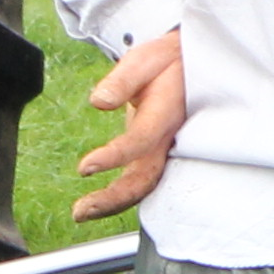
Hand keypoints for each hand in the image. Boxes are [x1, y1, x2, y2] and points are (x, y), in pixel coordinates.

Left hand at [69, 29, 185, 218]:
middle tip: (81, 211)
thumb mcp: (145, 60)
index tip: (85, 168)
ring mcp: (164, 149)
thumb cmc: (167, 61)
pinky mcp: (156, 153)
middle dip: (114, 198)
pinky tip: (98, 204)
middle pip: (146, 177)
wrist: (192, 66)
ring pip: (145, 185)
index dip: (114, 157)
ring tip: (82, 213)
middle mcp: (168, 138)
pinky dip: (122, 197)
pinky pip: (143, 181)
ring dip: (114, 203)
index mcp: (166, 112)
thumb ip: (123, 80)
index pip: (141, 140)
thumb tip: (98, 102)